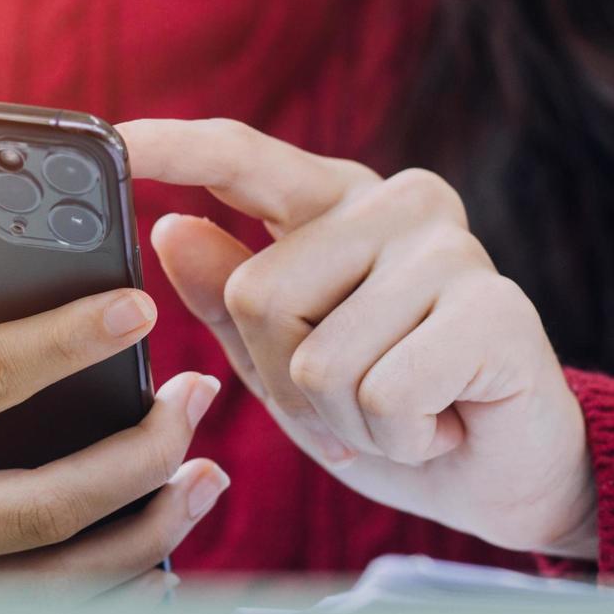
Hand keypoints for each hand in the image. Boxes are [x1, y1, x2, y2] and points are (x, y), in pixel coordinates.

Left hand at [123, 118, 596, 557]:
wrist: (499, 476)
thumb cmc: (387, 412)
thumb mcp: (281, 364)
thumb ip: (227, 299)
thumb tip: (171, 228)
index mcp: (332, 204)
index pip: (240, 158)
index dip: (172, 147)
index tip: (113, 137)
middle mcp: (395, 204)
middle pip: (258, 295)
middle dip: (289, 381)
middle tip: (357, 399)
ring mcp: (450, 248)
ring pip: (316, 361)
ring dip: (348, 420)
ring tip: (405, 411)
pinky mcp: (495, 306)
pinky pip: (381, 394)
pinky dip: (399, 436)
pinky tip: (443, 423)